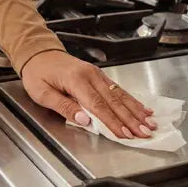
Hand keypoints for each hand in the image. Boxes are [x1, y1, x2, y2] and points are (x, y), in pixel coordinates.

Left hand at [21, 51, 155, 138]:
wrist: (38, 52)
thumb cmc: (37, 74)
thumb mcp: (42, 93)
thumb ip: (64, 106)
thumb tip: (84, 120)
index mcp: (76, 80)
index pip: (98, 106)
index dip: (113, 122)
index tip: (126, 134)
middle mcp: (91, 75)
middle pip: (114, 101)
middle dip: (131, 118)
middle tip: (146, 132)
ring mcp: (97, 74)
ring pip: (120, 94)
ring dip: (136, 110)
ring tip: (150, 122)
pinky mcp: (99, 75)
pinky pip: (118, 89)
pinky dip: (131, 100)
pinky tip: (142, 108)